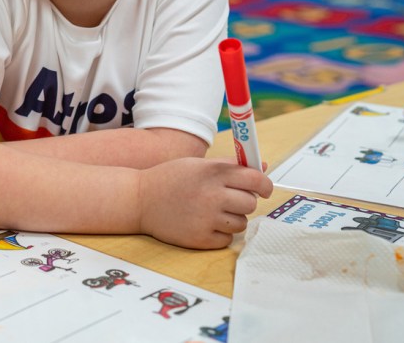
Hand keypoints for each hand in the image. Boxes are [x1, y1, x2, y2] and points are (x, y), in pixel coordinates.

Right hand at [137, 157, 272, 249]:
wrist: (138, 200)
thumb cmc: (169, 179)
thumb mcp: (197, 165)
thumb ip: (229, 165)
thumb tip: (263, 167)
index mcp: (212, 173)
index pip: (255, 180)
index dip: (264, 184)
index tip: (264, 189)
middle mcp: (211, 195)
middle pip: (251, 203)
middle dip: (243, 201)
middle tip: (228, 199)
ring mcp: (206, 218)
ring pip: (241, 223)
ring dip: (232, 218)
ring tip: (211, 212)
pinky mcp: (200, 238)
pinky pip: (227, 239)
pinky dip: (220, 233)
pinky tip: (203, 223)